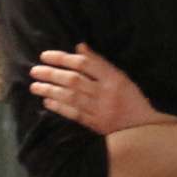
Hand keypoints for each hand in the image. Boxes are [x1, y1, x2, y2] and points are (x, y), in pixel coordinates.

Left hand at [33, 45, 157, 134]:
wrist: (142, 128)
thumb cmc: (131, 99)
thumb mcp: (121, 77)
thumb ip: (100, 63)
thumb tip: (79, 48)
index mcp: (114, 78)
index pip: (85, 64)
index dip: (63, 58)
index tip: (46, 56)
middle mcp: (106, 92)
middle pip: (74, 80)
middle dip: (52, 74)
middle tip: (35, 71)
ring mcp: (100, 109)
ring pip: (71, 97)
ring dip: (50, 90)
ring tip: (34, 86)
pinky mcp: (95, 124)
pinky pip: (74, 114)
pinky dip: (59, 107)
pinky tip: (47, 101)